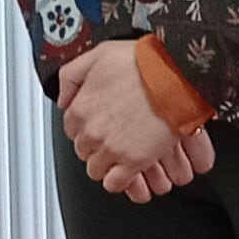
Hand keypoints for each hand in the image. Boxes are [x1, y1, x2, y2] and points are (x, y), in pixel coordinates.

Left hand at [59, 39, 213, 201]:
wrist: (176, 75)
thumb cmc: (144, 62)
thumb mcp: (99, 55)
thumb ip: (72, 76)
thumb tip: (63, 98)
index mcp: (81, 106)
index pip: (70, 128)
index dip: (85, 125)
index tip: (95, 124)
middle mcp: (92, 130)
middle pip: (83, 149)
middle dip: (95, 145)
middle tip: (112, 137)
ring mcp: (112, 148)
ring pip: (96, 169)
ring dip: (106, 163)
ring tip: (121, 154)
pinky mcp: (133, 161)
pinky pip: (115, 183)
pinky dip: (119, 180)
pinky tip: (127, 171)